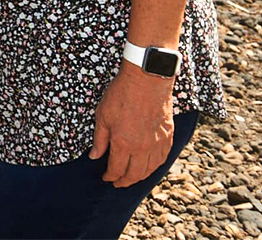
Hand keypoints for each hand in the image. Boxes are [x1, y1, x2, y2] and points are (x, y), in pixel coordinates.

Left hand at [90, 62, 174, 187]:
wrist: (147, 79)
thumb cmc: (121, 94)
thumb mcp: (102, 115)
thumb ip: (99, 139)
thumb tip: (94, 156)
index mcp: (123, 143)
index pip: (116, 169)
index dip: (110, 176)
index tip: (106, 177)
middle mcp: (142, 148)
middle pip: (134, 174)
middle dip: (124, 181)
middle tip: (117, 183)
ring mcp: (157, 143)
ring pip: (149, 169)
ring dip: (140, 177)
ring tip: (132, 178)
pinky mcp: (167, 136)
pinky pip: (162, 158)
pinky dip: (155, 166)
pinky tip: (149, 166)